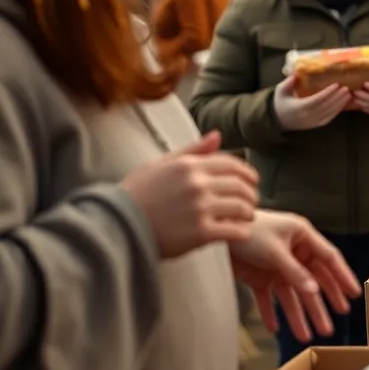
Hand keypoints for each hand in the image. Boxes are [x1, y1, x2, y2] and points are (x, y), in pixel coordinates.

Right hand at [120, 131, 258, 258]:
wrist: (115, 227)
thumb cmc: (136, 195)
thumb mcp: (160, 165)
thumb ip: (192, 150)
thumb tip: (217, 135)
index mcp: (189, 166)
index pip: (231, 164)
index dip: (247, 173)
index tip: (252, 181)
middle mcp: (197, 184)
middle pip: (240, 186)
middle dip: (250, 194)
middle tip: (251, 202)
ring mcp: (200, 208)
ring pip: (242, 208)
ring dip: (248, 213)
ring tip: (246, 217)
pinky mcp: (200, 233)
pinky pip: (235, 231)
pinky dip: (242, 232)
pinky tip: (240, 234)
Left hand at [230, 211, 363, 342]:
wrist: (216, 228)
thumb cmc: (248, 229)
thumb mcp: (275, 251)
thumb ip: (295, 272)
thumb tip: (314, 292)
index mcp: (303, 237)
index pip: (329, 258)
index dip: (342, 277)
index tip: (354, 295)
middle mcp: (293, 253)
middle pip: (312, 282)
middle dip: (321, 305)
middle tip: (333, 325)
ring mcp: (276, 267)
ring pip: (292, 295)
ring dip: (299, 315)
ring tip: (307, 337)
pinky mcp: (258, 277)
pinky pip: (268, 299)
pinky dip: (271, 313)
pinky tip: (276, 329)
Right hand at [273, 76, 349, 131]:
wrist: (280, 120)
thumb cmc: (281, 103)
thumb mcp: (280, 91)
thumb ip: (287, 83)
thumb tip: (295, 74)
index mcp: (299, 107)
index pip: (316, 100)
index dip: (328, 93)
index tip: (336, 85)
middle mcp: (307, 116)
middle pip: (326, 106)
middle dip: (337, 97)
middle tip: (347, 88)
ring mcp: (313, 122)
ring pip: (329, 112)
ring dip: (340, 103)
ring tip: (349, 94)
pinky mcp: (317, 124)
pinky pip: (329, 117)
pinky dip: (337, 111)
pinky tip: (343, 103)